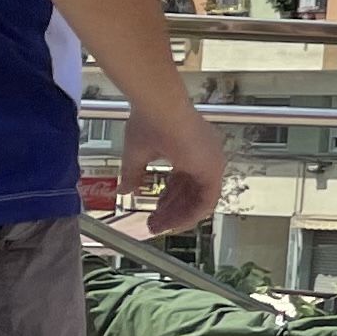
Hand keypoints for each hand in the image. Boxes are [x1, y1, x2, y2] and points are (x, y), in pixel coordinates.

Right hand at [123, 96, 229, 238]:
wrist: (159, 108)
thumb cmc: (149, 122)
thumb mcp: (137, 153)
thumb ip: (133, 174)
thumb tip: (124, 190)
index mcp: (190, 148)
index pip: (182, 181)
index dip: (167, 199)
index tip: (153, 212)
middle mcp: (204, 156)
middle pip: (189, 192)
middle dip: (170, 211)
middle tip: (152, 225)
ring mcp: (211, 162)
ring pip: (198, 200)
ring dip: (178, 216)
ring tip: (156, 227)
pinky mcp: (213, 169)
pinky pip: (207, 202)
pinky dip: (191, 215)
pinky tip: (173, 225)